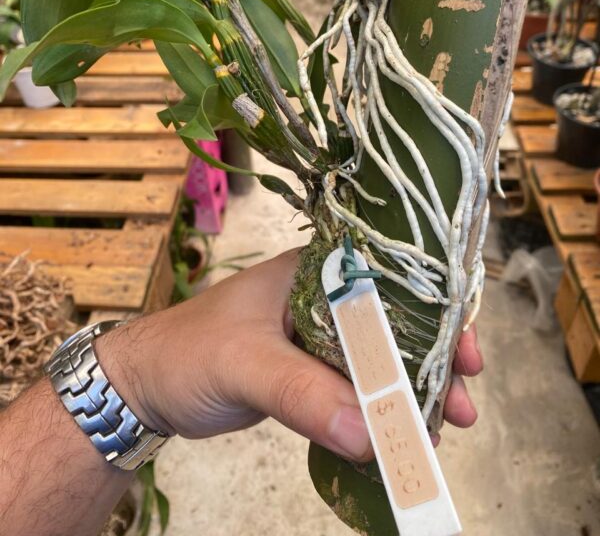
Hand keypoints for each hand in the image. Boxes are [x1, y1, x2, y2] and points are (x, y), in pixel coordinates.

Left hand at [97, 249, 482, 462]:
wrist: (148, 385)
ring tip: (446, 426)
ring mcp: (320, 336)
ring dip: (415, 389)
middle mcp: (324, 297)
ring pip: (384, 358)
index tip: (466, 351)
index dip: (437, 310)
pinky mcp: (312, 371)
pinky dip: (384, 409)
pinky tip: (405, 435)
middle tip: (466, 399)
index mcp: (313, 270)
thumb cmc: (188, 352)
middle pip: (398, 321)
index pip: (390, 279)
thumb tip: (371, 434)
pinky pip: (360, 387)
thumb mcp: (245, 364)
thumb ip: (303, 394)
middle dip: (437, 358)